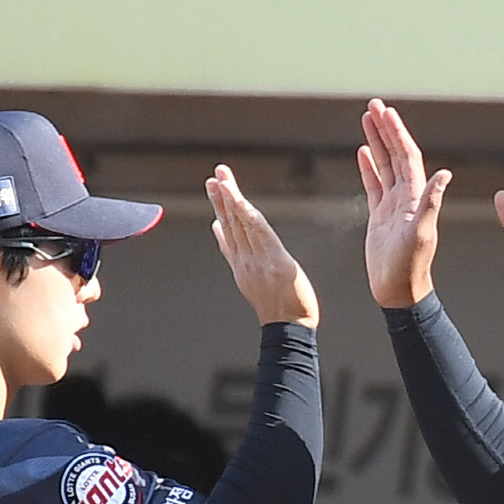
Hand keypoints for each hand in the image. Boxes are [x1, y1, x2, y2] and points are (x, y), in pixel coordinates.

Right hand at [206, 166, 317, 327]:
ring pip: (242, 225)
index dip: (220, 207)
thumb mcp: (252, 279)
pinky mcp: (275, 261)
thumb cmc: (277, 306)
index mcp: (242, 264)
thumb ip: (234, 253)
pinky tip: (241, 200)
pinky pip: (259, 234)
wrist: (289, 328)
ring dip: (232, 200)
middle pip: (232, 224)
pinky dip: (248, 216)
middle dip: (223, 198)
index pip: (229, 230)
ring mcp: (259, 261)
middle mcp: (246, 260)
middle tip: (215, 175)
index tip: (214, 187)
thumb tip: (217, 230)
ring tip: (223, 180)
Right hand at [357, 98, 451, 308]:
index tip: (386, 112)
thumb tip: (445, 174)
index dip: (397, 133)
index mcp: (415, 196)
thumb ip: (431, 203)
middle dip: (385, 129)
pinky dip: (368, 167)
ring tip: (367, 119)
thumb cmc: (409, 266)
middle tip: (373, 105)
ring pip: (383, 165)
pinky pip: (373, 185)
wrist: (399, 291)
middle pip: (395, 154)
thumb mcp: (420, 234)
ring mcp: (392, 206)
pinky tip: (362, 151)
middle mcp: (406, 197)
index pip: (406, 156)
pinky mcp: (379, 217)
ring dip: (376, 142)